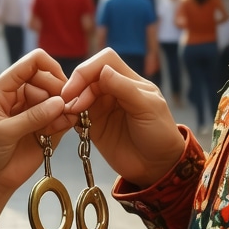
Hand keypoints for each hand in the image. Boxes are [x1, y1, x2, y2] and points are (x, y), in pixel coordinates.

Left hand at [0, 50, 73, 228]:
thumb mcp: (3, 133)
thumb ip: (31, 117)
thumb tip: (59, 102)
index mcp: (2, 89)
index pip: (29, 64)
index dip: (47, 67)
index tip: (61, 83)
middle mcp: (20, 94)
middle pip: (47, 78)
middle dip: (57, 91)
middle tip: (64, 107)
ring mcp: (35, 109)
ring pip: (57, 97)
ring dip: (64, 107)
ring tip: (61, 122)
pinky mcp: (47, 124)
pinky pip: (63, 115)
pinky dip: (66, 119)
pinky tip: (62, 127)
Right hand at [61, 49, 184, 187]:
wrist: (157, 167)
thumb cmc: (160, 134)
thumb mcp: (147, 108)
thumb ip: (125, 88)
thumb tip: (103, 70)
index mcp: (129, 81)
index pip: (104, 61)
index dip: (87, 69)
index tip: (77, 87)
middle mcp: (113, 89)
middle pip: (87, 76)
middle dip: (76, 86)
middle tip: (69, 104)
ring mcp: (102, 106)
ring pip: (78, 93)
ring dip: (70, 101)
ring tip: (68, 114)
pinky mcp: (93, 124)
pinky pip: (76, 113)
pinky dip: (68, 114)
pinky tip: (68, 120)